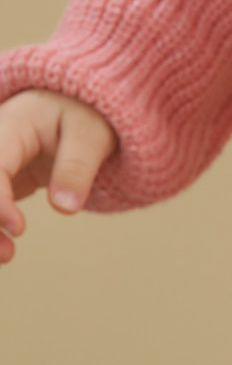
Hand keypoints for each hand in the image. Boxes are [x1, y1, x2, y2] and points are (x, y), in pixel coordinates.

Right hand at [0, 89, 116, 263]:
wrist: (79, 107)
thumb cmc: (87, 115)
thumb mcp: (90, 135)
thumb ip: (77, 168)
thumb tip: (65, 208)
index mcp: (9, 125)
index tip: (18, 228)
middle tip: (6, 254)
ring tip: (6, 257)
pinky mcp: (1, 180)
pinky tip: (4, 250)